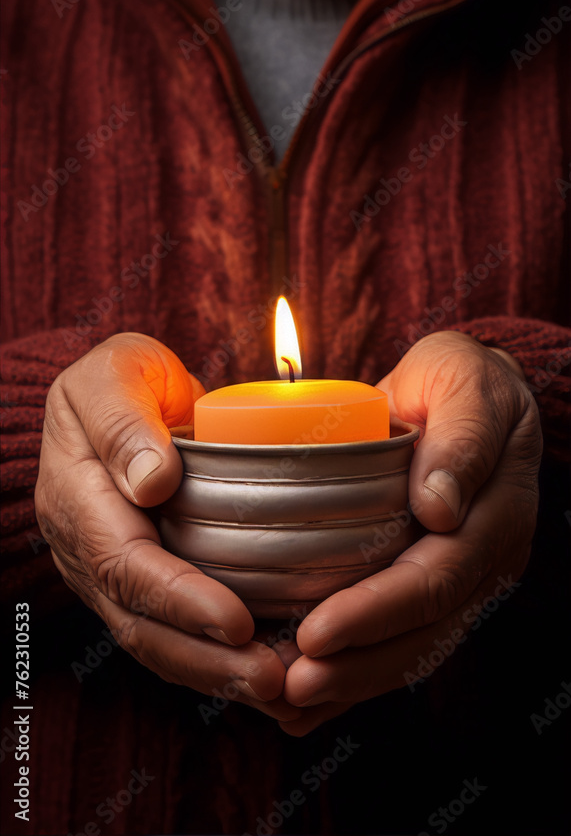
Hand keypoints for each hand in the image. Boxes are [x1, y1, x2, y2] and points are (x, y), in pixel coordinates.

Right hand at [35, 333, 299, 722]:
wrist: (116, 396)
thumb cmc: (121, 377)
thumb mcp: (116, 371)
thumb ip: (125, 420)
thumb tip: (152, 480)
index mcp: (76, 495)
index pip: (123, 562)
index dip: (179, 598)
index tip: (236, 623)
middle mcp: (86, 546)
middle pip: (137, 620)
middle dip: (204, 658)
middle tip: (271, 679)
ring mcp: (107, 570)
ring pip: (152, 639)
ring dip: (211, 672)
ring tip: (275, 689)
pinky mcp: (137, 580)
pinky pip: (167, 630)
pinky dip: (211, 658)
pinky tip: (258, 670)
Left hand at [281, 331, 541, 734]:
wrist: (469, 393)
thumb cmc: (461, 380)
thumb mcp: (465, 384)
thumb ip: (461, 439)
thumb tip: (438, 508)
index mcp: (495, 515)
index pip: (435, 578)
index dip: (377, 611)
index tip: (315, 634)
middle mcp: (483, 559)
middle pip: (423, 631)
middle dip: (356, 665)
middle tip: (290, 687)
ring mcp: (463, 578)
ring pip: (412, 648)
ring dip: (352, 682)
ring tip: (288, 705)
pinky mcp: (435, 583)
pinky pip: (401, 638)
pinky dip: (357, 673)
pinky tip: (309, 702)